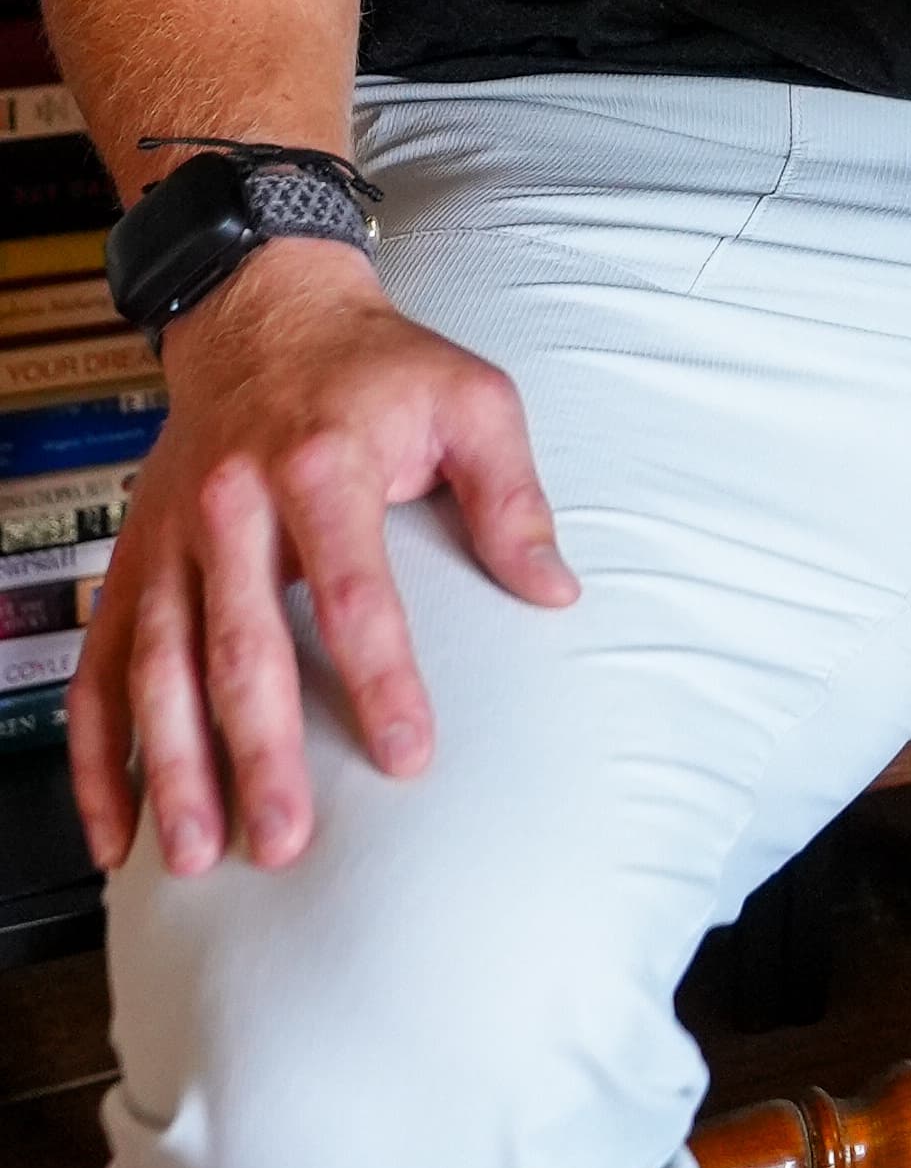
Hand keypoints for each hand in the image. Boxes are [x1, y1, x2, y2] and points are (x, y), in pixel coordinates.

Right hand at [71, 239, 577, 878]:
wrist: (264, 313)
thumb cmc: (380, 369)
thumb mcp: (470, 398)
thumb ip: (512, 496)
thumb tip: (556, 593)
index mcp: (323, 461)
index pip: (352, 588)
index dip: (380, 677)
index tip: (408, 757)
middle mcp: (232, 504)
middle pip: (240, 643)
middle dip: (258, 750)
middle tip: (283, 843)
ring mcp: (170, 539)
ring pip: (158, 666)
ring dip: (172, 767)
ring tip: (196, 855)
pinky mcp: (130, 564)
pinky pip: (98, 667)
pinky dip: (96, 753)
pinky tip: (117, 827)